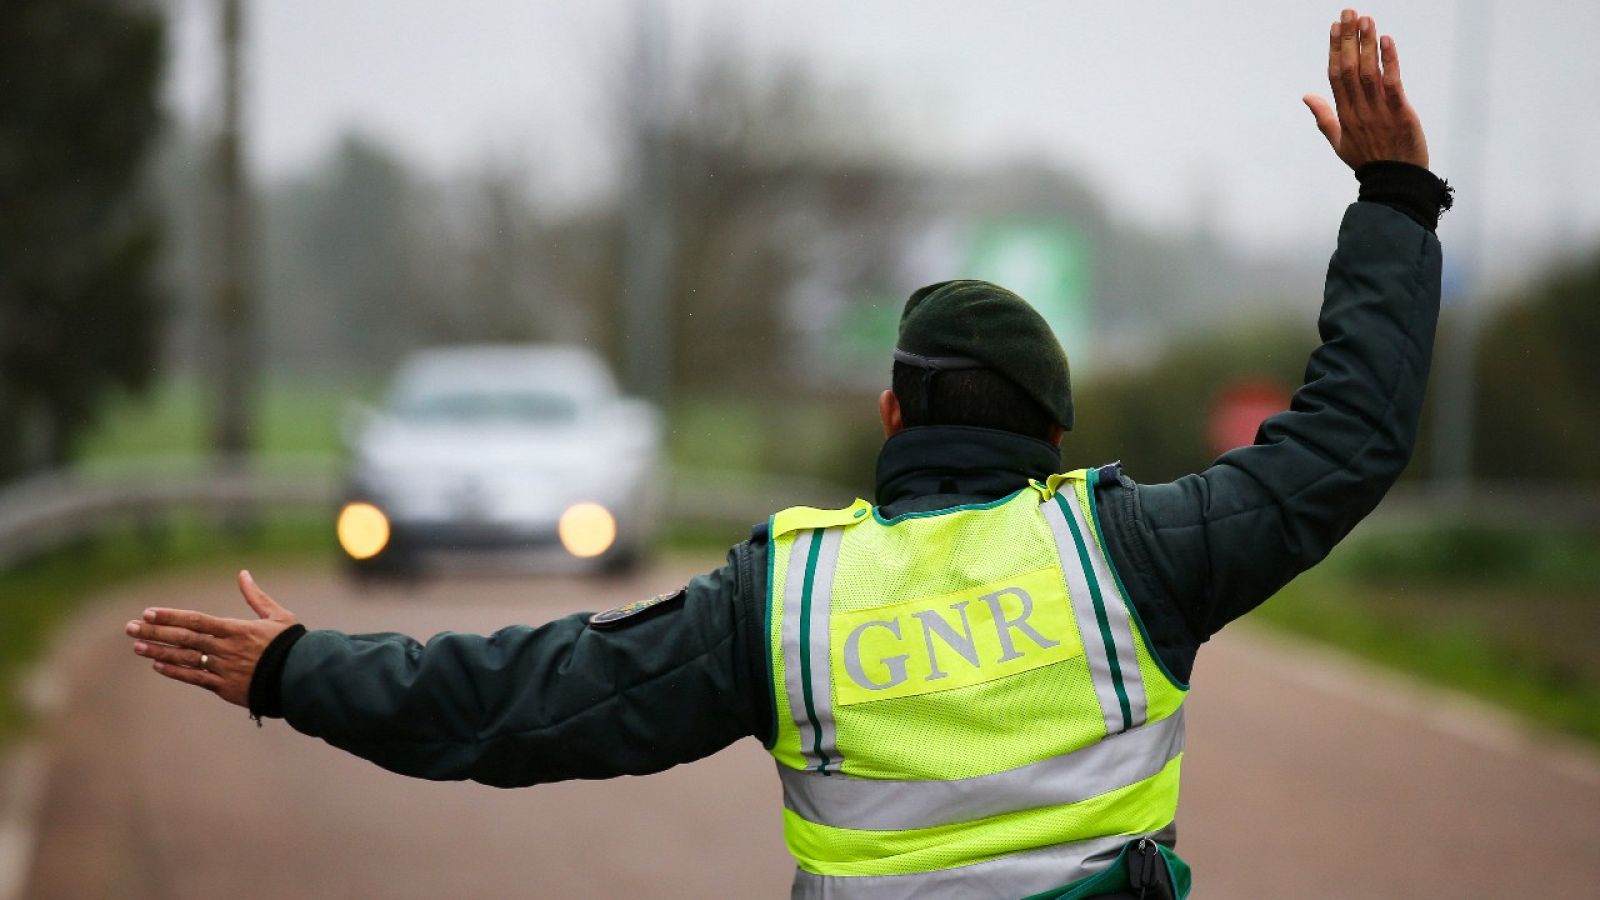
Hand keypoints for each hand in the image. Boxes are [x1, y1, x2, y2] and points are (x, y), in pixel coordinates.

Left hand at [126, 570, 297, 707]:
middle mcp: (225, 649)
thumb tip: (243, 574)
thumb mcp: (278, 616)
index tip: (149, 613)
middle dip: (155, 632)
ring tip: (137, 647)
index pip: (196, 621)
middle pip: (184, 639)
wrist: (302, 678)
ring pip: (185, 659)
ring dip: (159, 652)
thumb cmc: (291, 645)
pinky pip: (195, 679)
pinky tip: (158, 665)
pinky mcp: (225, 687)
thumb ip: (256, 596)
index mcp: (236, 629)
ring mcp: (223, 669)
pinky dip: (175, 672)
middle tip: (130, 628)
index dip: (171, 616)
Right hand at [1303, 9, 1427, 169]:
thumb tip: (1307, 95)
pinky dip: (1389, 60)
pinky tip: (1386, 40)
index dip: (1334, 49)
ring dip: (1366, 43)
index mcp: (1344, 115)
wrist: (1394, 181)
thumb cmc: (1368, 161)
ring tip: (1366, 19)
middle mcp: (1358, 110)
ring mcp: (1378, 111)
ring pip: (1368, 71)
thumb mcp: (1339, 142)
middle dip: (1348, 38)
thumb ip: (1323, 117)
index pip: (1335, 75)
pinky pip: (1392, 82)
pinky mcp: (1399, 112)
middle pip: (1349, 68)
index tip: (1335, 27)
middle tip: (1349, 12)